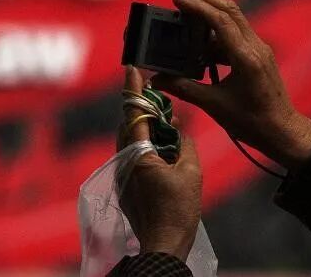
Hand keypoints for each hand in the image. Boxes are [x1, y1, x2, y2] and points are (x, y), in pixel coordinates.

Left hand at [117, 66, 200, 260]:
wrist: (163, 243)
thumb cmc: (179, 209)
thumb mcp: (190, 171)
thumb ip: (183, 141)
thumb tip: (177, 123)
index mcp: (138, 152)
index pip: (134, 112)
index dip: (133, 88)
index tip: (133, 68)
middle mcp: (123, 158)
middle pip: (129, 123)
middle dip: (141, 106)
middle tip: (155, 91)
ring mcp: (120, 171)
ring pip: (128, 137)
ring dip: (142, 125)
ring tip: (160, 116)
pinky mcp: (123, 181)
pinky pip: (130, 152)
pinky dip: (142, 142)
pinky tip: (158, 142)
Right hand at [153, 0, 310, 172]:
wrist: (283, 132)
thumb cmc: (252, 122)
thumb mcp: (214, 105)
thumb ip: (184, 88)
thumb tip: (157, 79)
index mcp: (246, 58)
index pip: (221, 20)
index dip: (197, 6)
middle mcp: (256, 47)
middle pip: (229, 9)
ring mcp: (259, 48)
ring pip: (233, 17)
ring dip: (208, 10)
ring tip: (183, 12)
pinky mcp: (257, 53)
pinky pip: (235, 32)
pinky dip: (215, 29)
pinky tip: (199, 40)